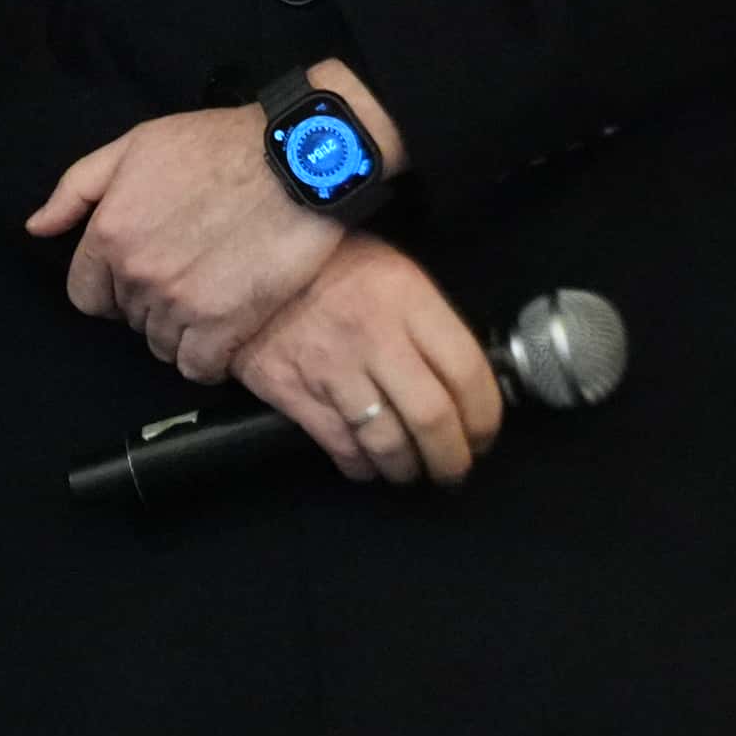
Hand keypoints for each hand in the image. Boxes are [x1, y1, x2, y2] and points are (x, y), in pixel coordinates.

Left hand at [28, 82, 396, 382]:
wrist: (297, 160)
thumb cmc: (218, 145)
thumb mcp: (136, 147)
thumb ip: (77, 189)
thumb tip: (37, 229)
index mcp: (110, 234)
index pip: (86, 295)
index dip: (110, 288)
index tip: (138, 275)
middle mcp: (138, 275)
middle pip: (129, 318)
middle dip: (150, 302)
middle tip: (187, 272)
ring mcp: (180, 304)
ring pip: (161, 344)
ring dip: (180, 329)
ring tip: (210, 296)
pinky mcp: (224, 327)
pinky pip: (198, 367)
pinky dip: (208, 357)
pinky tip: (224, 330)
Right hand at [229, 237, 505, 487]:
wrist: (250, 264)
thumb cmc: (330, 265)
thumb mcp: (392, 269)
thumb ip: (428, 320)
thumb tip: (464, 375)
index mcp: (408, 299)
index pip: (466, 371)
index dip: (485, 415)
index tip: (484, 433)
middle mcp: (376, 336)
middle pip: (432, 417)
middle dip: (453, 457)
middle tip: (456, 468)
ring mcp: (334, 368)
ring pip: (388, 441)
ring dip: (408, 468)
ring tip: (413, 471)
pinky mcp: (296, 392)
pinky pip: (340, 445)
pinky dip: (361, 466)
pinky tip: (368, 465)